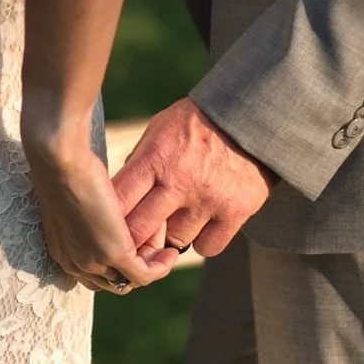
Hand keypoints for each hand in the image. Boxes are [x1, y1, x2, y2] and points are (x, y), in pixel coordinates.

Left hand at [24, 128, 176, 294]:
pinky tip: (170, 252)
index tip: (134, 236)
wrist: (60, 161)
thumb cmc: (63, 168)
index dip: (117, 260)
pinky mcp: (114, 254)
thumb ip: (90, 214)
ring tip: (159, 233)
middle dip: (136, 261)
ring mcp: (94, 263)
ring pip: (132, 277)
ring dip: (150, 259)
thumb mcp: (75, 199)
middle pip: (115, 280)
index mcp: (63, 254)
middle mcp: (76, 265)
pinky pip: (145, 274)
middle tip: (150, 232)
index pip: (96, 274)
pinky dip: (161, 266)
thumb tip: (110, 211)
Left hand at [113, 98, 274, 258]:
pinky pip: (207, 247)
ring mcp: (208, 200)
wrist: (254, 116)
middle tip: (137, 237)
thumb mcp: (161, 128)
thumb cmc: (199, 123)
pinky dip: (203, 240)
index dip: (109, 218)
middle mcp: (180, 181)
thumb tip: (116, 195)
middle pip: (139, 232)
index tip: (111, 224)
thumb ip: (140, 160)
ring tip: (181, 216)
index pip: (118, 200)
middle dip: (133, 239)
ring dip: (172, 236)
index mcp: (156, 157)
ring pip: (174, 242)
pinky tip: (205, 223)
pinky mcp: (235, 212)